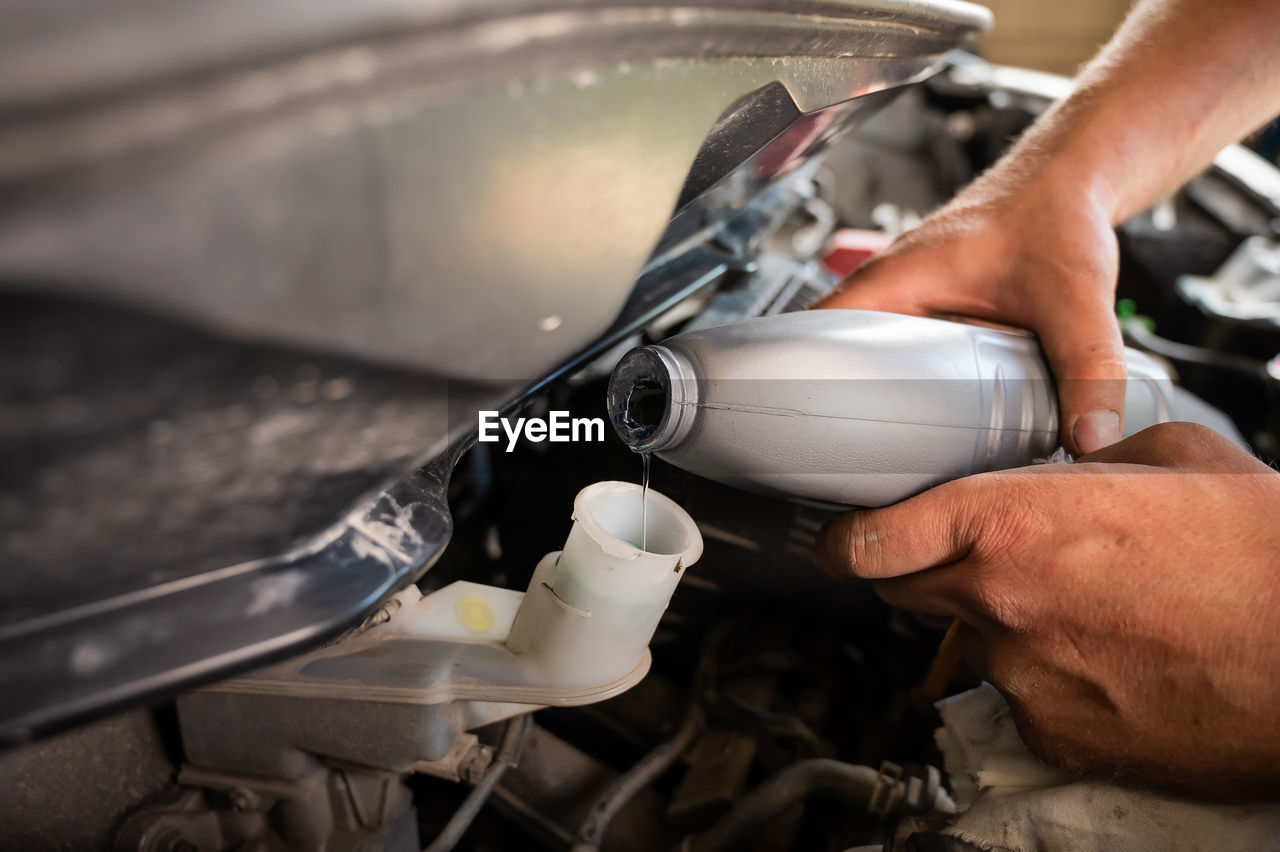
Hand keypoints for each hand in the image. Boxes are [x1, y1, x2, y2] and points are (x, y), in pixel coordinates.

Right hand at [813, 162, 1126, 454]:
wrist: (1071, 181)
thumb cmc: (1055, 210)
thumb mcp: (1075, 296)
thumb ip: (1089, 368)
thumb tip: (1091, 438)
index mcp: (894, 280)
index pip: (813, 333)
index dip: (793, 381)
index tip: (795, 429)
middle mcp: (889, 291)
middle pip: (832, 359)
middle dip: (833, 410)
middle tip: (848, 465)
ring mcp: (906, 304)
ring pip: (865, 362)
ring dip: (869, 402)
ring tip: (878, 459)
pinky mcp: (930, 316)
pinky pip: (897, 359)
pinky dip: (903, 390)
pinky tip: (926, 427)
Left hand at [815, 423, 1279, 799]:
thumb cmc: (1258, 552)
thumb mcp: (1168, 457)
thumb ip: (1087, 458)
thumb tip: (1069, 459)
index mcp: (1010, 524)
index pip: (871, 540)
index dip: (846, 540)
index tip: (844, 540)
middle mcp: (999, 604)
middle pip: (904, 592)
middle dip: (924, 572)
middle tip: (975, 559)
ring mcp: (1023, 678)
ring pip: (971, 646)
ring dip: (1003, 625)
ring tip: (1083, 610)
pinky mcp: (1056, 736)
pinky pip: (1021, 700)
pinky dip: (1047, 679)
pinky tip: (1107, 659)